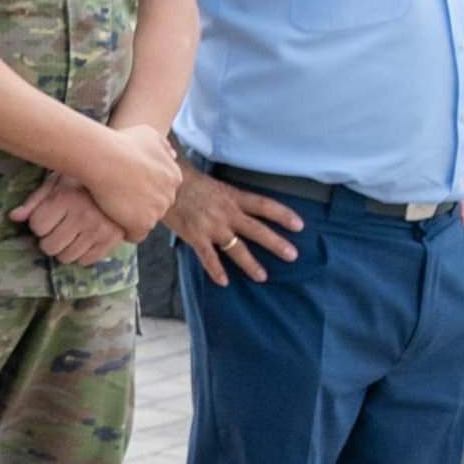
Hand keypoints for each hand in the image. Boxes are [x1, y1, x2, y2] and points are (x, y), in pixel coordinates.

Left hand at [14, 179, 120, 264]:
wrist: (120, 181)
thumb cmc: (80, 181)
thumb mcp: (55, 183)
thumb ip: (34, 201)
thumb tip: (14, 217)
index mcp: (65, 198)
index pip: (37, 226)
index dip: (39, 222)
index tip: (48, 214)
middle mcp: (82, 215)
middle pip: (49, 247)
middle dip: (49, 239)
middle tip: (58, 227)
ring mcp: (98, 230)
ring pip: (65, 257)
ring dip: (63, 248)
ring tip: (70, 233)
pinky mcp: (111, 240)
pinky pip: (85, 261)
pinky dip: (81, 254)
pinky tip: (84, 239)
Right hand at [70, 120, 182, 239]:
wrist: (105, 157)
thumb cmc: (122, 143)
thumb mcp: (149, 135)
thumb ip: (163, 147)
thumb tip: (172, 155)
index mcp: (174, 176)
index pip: (161, 191)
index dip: (142, 190)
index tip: (126, 186)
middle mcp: (170, 194)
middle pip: (155, 207)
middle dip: (139, 205)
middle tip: (117, 197)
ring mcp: (158, 211)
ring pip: (145, 221)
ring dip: (130, 218)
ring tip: (111, 207)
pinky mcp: (143, 224)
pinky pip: (134, 235)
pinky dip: (123, 229)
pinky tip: (111, 218)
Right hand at [167, 169, 303, 285]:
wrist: (163, 182)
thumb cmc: (187, 181)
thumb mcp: (215, 185)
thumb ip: (228, 198)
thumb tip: (240, 208)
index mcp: (233, 197)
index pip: (265, 205)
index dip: (284, 215)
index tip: (300, 225)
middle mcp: (227, 213)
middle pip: (257, 230)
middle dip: (276, 243)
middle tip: (293, 256)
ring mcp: (212, 226)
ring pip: (236, 248)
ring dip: (251, 264)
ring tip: (263, 277)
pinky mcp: (196, 236)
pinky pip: (209, 257)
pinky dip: (216, 270)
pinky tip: (224, 282)